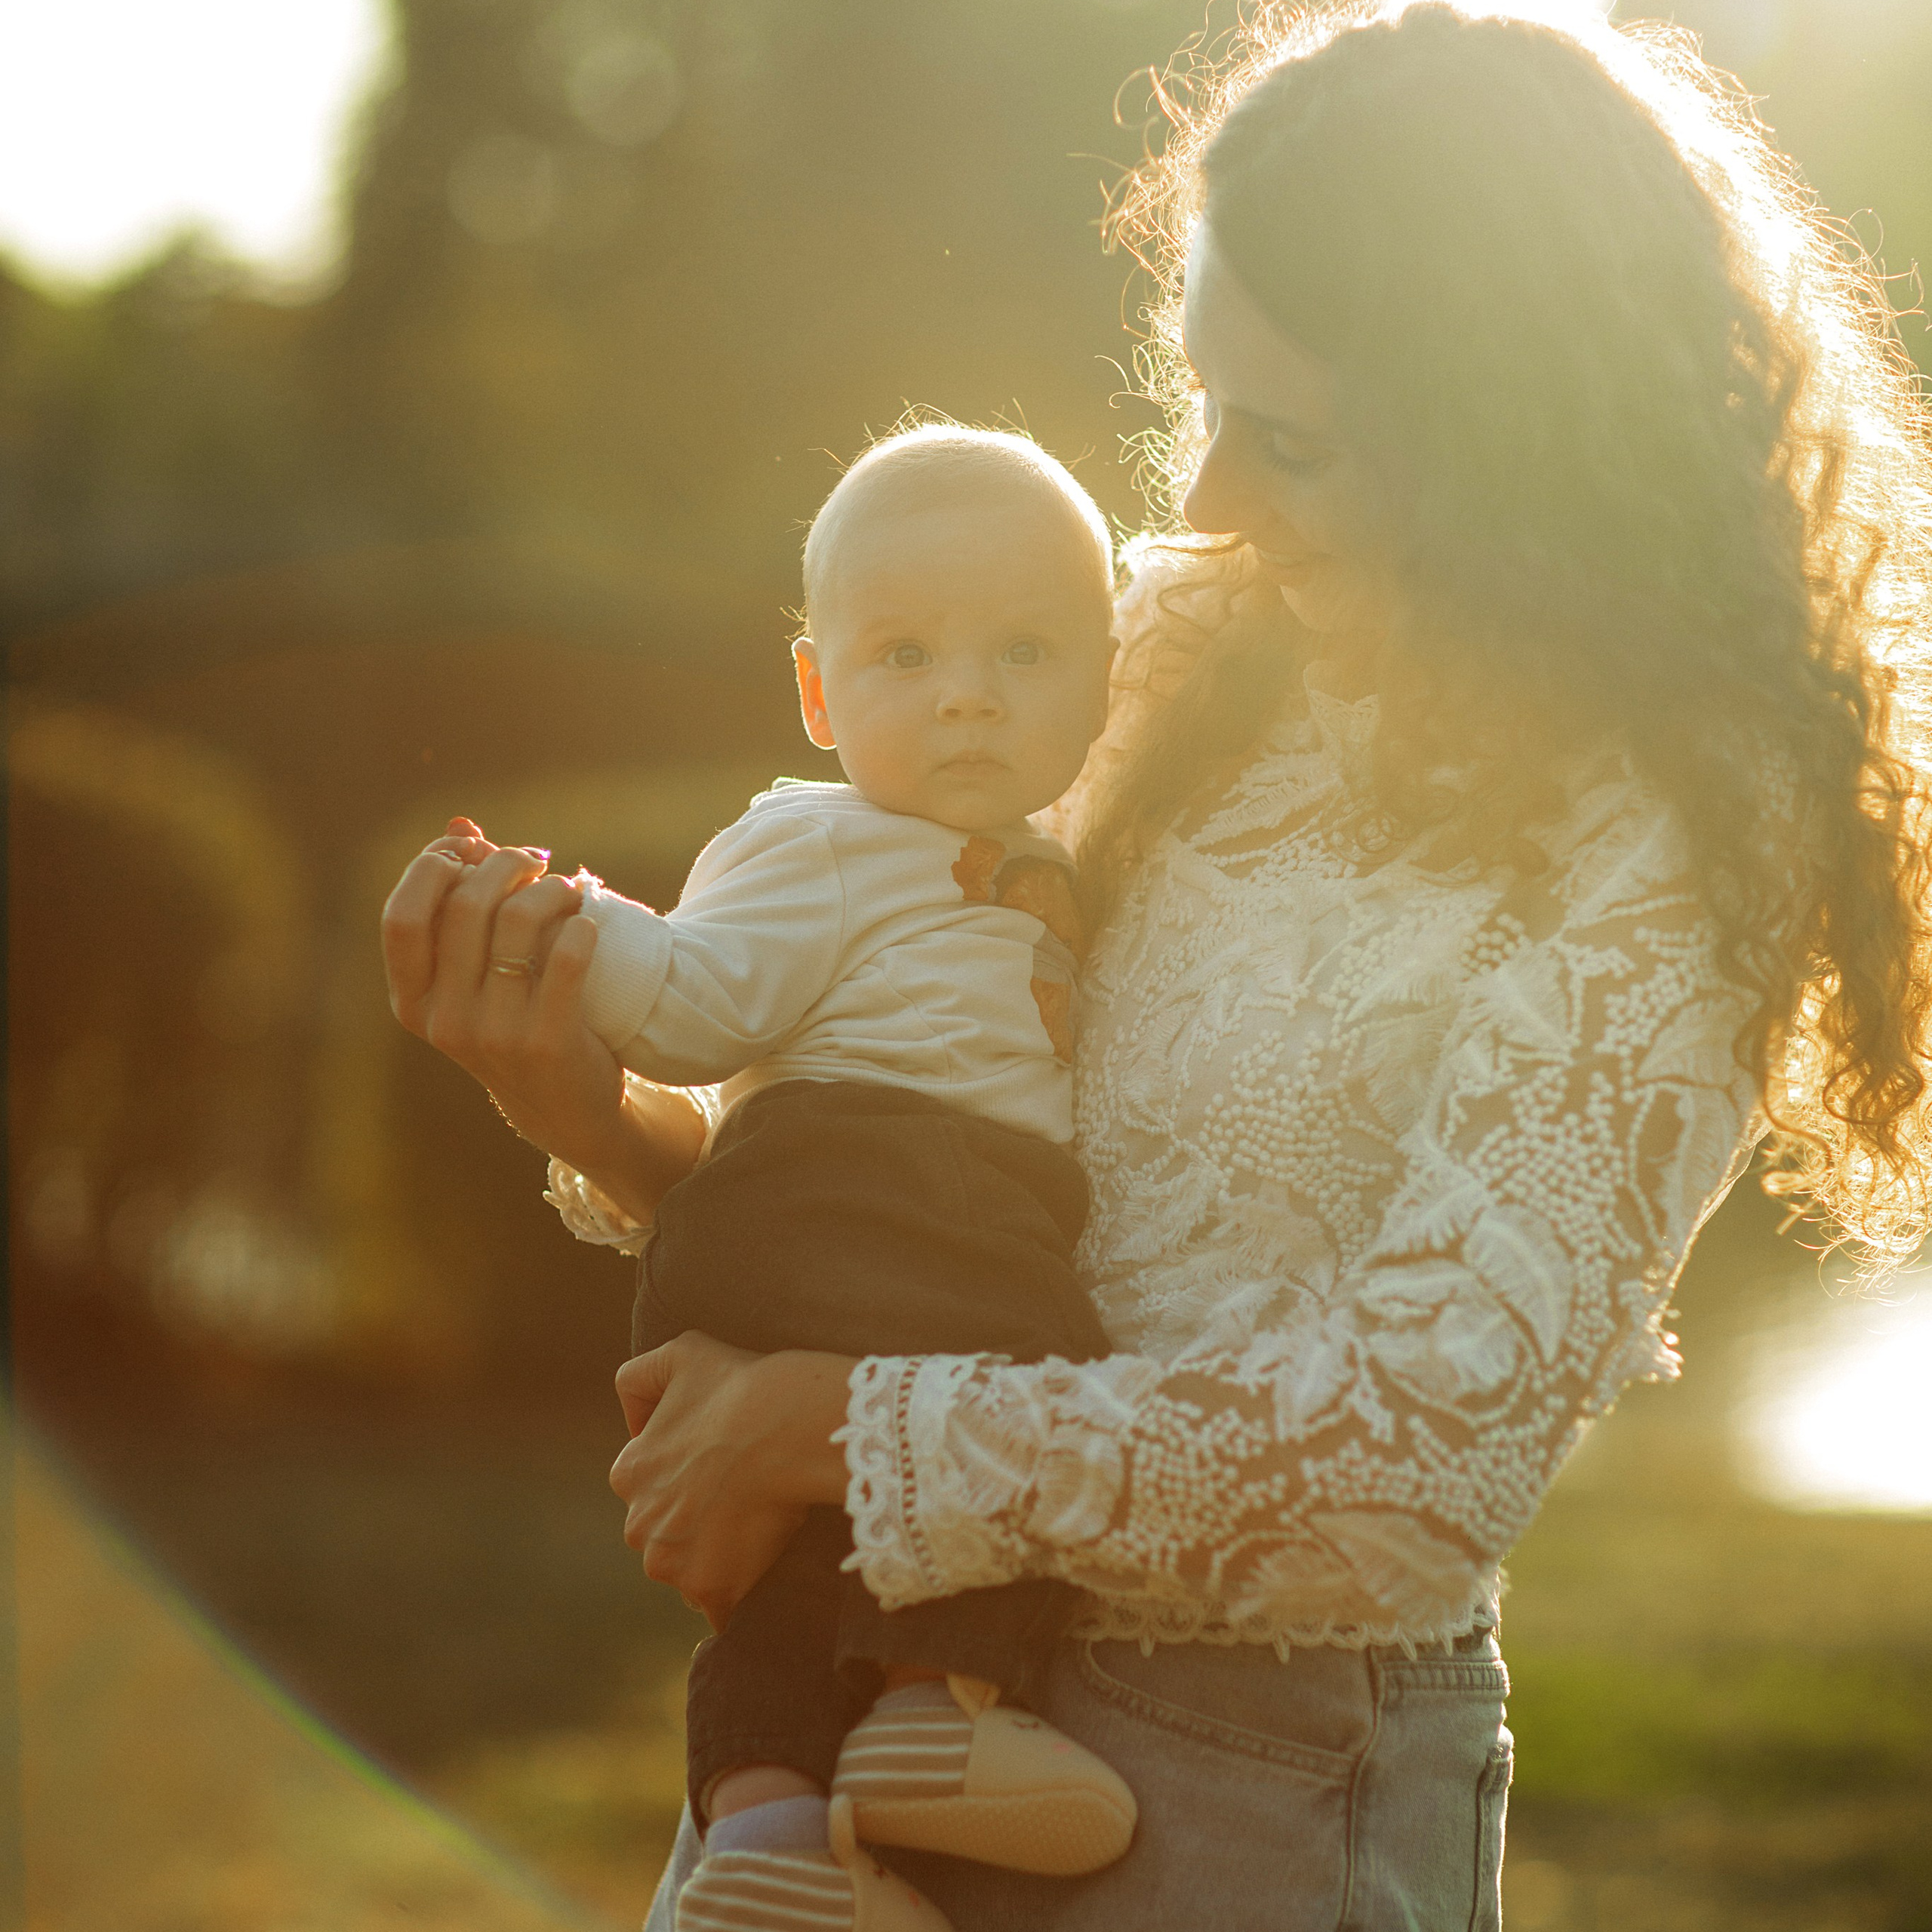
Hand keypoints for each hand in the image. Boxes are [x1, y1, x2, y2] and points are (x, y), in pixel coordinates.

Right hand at [381, 819, 622, 1170]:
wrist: (566, 1108)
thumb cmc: (516, 1021)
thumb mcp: (476, 975)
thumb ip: (462, 901)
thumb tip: (461, 823)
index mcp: (413, 1002)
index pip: (402, 917)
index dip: (433, 867)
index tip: (471, 847)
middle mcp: (445, 1021)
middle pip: (463, 906)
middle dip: (501, 864)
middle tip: (533, 859)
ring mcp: (495, 1034)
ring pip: (516, 921)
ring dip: (549, 888)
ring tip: (568, 888)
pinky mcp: (548, 1041)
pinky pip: (566, 955)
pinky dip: (580, 924)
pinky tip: (586, 922)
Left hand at [610, 1333, 855, 1629]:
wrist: (787, 1425)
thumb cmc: (739, 1386)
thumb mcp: (680, 1354)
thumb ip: (640, 1377)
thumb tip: (634, 1422)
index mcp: (628, 1474)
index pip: (648, 1488)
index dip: (685, 1479)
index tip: (719, 1469)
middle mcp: (639, 1526)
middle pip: (664, 1535)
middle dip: (692, 1526)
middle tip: (740, 1502)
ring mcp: (673, 1564)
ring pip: (688, 1571)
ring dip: (714, 1561)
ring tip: (756, 1532)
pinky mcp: (711, 1592)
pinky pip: (718, 1610)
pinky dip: (734, 1598)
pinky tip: (759, 1576)